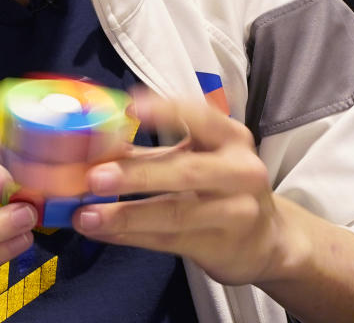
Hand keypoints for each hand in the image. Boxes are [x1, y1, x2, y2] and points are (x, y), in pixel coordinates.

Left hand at [72, 90, 300, 286]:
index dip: (164, 110)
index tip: (128, 108)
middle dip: (136, 174)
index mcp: (232, 138)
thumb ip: (149, 152)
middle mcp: (240, 172)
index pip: (200, 116)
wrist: (267, 240)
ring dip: (124, 215)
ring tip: (86, 215)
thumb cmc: (221, 189)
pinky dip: (130, 236)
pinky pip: (168, 240)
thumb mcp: (195, 159)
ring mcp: (236, 213)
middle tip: (94, 177)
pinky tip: (102, 232)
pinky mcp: (221, 247)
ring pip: (175, 213)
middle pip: (185, 171)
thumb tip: (93, 146)